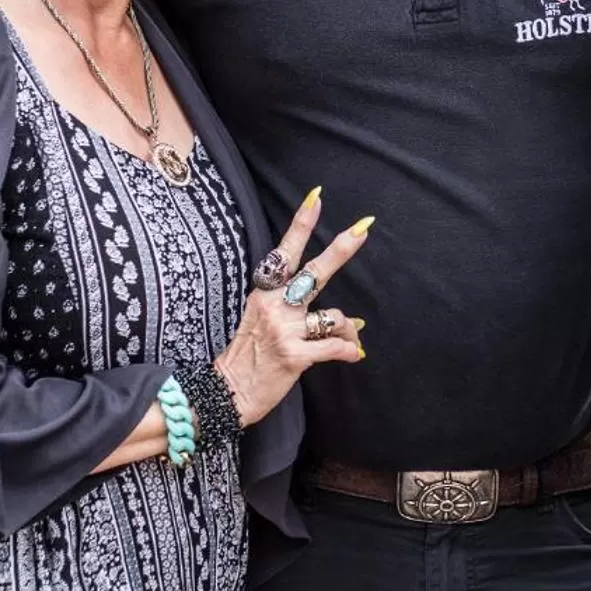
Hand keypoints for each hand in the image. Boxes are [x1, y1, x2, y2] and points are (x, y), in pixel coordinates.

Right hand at [215, 190, 368, 425]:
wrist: (226, 393)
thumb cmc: (248, 356)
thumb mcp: (260, 320)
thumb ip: (295, 309)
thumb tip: (346, 316)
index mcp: (264, 293)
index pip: (284, 252)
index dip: (301, 224)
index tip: (316, 197)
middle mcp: (274, 305)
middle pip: (314, 271)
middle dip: (341, 248)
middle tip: (364, 227)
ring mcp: (284, 329)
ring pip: (335, 316)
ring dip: (349, 329)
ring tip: (349, 340)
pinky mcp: (295, 355)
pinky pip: (335, 347)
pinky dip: (348, 351)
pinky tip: (354, 356)